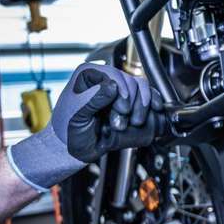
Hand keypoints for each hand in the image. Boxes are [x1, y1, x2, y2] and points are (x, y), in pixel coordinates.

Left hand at [7, 62, 168, 192]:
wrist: (73, 148)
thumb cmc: (68, 132)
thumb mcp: (78, 116)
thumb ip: (93, 100)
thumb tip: (113, 86)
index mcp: (87, 75)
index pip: (114, 75)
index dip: (122, 93)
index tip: (122, 110)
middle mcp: (104, 79)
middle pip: (130, 82)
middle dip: (131, 103)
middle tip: (122, 122)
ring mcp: (117, 90)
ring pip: (141, 87)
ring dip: (142, 106)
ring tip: (134, 122)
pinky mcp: (127, 101)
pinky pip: (146, 95)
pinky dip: (153, 101)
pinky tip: (155, 108)